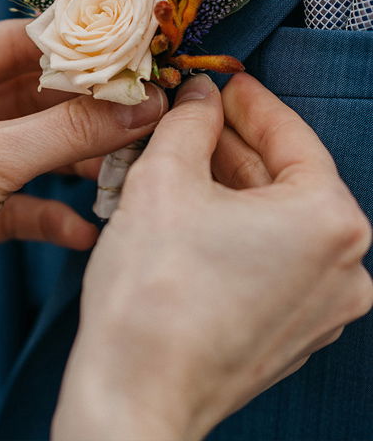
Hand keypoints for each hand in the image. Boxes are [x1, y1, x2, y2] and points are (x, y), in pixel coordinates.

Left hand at [0, 19, 166, 438]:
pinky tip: (82, 229)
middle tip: (139, 106)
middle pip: (23, 95)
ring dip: (72, 157)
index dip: (68, 46)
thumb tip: (142, 106)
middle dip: (80, 107)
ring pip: (26, 146)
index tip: (126, 49)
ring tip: (123, 163)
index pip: (6, 42)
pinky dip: (50, 210)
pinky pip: (17, 197)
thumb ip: (68, 132)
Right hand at [54, 73, 371, 440]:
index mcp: (329, 221)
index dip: (249, 101)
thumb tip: (198, 95)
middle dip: (231, 145)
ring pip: (276, 220)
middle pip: (284, 179)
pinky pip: (272, 259)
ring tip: (178, 161)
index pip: (291, 136)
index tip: (221, 81)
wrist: (135, 398)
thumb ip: (190, 121)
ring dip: (229, 187)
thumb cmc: (153, 293)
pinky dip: (236, 230)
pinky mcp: (294, 333)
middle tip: (189, 118)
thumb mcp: (165, 177)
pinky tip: (189, 212)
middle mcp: (345, 267)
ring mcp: (323, 307)